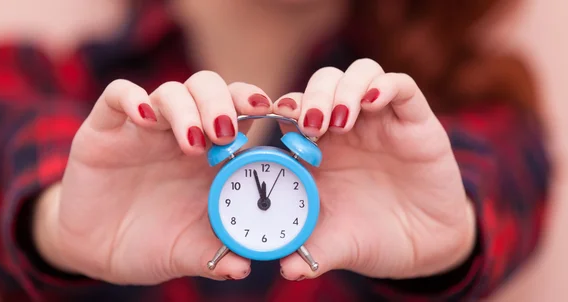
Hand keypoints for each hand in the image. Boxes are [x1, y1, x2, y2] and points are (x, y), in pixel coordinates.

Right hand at [34, 72, 274, 283]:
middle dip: (223, 103)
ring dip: (186, 109)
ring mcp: (145, 127)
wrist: (97, 250)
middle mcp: (182, 132)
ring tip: (192, 143)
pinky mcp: (106, 127)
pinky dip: (132, 99)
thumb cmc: (150, 244)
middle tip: (226, 134)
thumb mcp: (185, 251)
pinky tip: (144, 118)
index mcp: (211, 156)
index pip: (239, 112)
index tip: (275, 116)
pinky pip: (118, 95)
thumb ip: (214, 256)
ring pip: (171, 90)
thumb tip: (244, 268)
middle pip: (210, 89)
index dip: (257, 105)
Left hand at [272, 60, 475, 280]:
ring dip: (342, 89)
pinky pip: (400, 85)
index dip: (277, 108)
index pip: (291, 110)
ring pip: (357, 74)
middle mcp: (345, 128)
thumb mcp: (338, 244)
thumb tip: (287, 270)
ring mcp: (380, 120)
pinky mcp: (414, 120)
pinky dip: (384, 85)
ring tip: (338, 120)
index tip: (267, 121)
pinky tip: (372, 101)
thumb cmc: (372, 238)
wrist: (424, 246)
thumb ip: (312, 253)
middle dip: (311, 96)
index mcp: (317, 149)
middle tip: (309, 125)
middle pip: (321, 84)